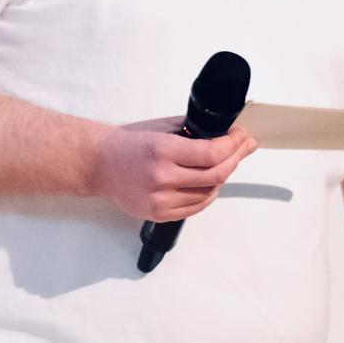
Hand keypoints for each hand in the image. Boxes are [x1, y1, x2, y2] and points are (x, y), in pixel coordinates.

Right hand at [89, 115, 258, 221]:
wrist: (99, 164)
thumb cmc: (128, 144)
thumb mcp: (161, 128)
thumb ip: (192, 132)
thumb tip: (226, 134)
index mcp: (162, 150)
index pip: (212, 153)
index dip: (233, 145)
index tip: (241, 136)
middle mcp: (162, 177)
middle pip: (216, 175)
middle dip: (235, 158)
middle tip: (243, 147)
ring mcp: (160, 200)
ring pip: (209, 193)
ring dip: (223, 177)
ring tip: (227, 163)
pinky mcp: (159, 214)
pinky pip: (195, 207)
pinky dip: (208, 194)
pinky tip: (211, 183)